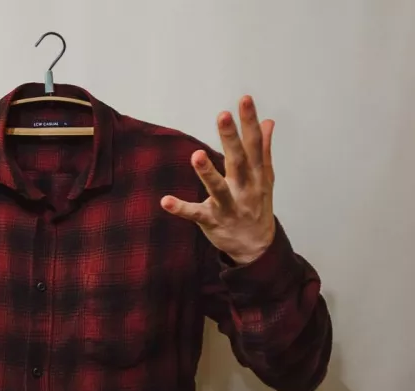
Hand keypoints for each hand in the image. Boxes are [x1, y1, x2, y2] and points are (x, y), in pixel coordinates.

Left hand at [161, 95, 275, 263]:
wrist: (257, 247)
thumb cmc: (257, 207)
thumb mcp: (265, 178)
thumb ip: (263, 150)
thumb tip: (268, 122)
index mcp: (256, 175)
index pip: (254, 144)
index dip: (249, 122)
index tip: (245, 100)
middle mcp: (245, 188)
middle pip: (238, 161)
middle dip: (230, 138)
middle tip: (223, 115)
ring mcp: (229, 206)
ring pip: (218, 188)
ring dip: (207, 172)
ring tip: (196, 155)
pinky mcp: (212, 221)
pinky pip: (195, 214)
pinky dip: (180, 208)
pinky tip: (165, 201)